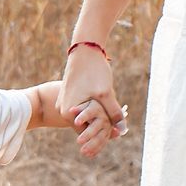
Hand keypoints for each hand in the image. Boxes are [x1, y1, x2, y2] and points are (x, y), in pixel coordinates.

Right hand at [58, 41, 122, 157]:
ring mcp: (64, 102)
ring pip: (84, 116)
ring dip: (97, 118)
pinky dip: (93, 110)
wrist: (85, 49)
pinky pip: (82, 108)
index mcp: (68, 113)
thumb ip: (114, 114)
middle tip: (117, 129)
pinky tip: (105, 106)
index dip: (102, 136)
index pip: (86, 133)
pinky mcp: (68, 95)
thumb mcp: (106, 94)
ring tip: (113, 117)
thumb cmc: (94, 71)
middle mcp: (63, 109)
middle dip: (100, 127)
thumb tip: (123, 131)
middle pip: (85, 126)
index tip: (117, 135)